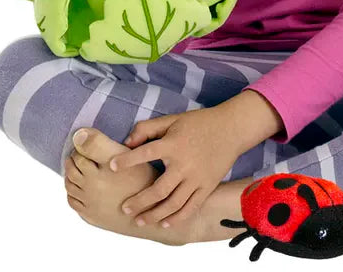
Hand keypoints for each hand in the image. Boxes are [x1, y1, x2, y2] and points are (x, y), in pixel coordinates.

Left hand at [109, 105, 244, 228]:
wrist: (231, 129)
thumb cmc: (199, 123)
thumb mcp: (173, 119)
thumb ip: (148, 129)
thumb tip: (127, 142)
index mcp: (174, 144)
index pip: (145, 153)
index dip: (127, 161)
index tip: (111, 167)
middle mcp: (184, 163)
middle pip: (158, 189)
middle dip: (139, 201)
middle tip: (124, 208)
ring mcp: (197, 177)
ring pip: (173, 204)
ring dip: (154, 215)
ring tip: (139, 221)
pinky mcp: (207, 186)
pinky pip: (191, 207)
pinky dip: (177, 218)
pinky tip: (164, 223)